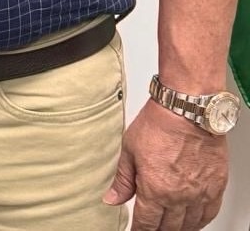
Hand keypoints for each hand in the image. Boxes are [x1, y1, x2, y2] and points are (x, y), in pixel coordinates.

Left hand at [104, 100, 228, 229]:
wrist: (187, 109)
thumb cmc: (159, 124)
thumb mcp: (129, 149)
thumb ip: (122, 179)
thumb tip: (112, 199)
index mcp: (154, 189)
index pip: (146, 223)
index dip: (138, 230)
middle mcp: (178, 196)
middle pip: (168, 228)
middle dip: (157, 230)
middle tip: (151, 227)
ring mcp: (199, 194)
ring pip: (189, 225)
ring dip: (178, 228)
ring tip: (170, 225)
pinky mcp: (216, 187)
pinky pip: (209, 214)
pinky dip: (199, 221)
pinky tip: (193, 220)